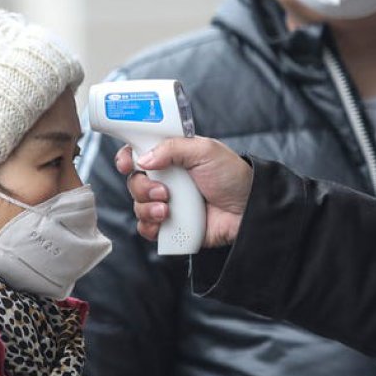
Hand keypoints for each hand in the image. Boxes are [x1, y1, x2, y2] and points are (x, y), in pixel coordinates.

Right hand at [118, 137, 251, 247]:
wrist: (248, 209)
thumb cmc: (232, 176)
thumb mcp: (205, 150)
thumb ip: (173, 148)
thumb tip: (145, 158)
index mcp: (172, 157)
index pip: (139, 153)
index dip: (128, 158)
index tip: (127, 163)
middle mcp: (166, 180)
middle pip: (134, 182)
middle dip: (141, 187)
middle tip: (163, 191)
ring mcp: (167, 203)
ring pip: (138, 205)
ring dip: (147, 208)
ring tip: (168, 209)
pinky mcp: (171, 226)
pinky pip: (147, 228)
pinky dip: (150, 226)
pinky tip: (166, 222)